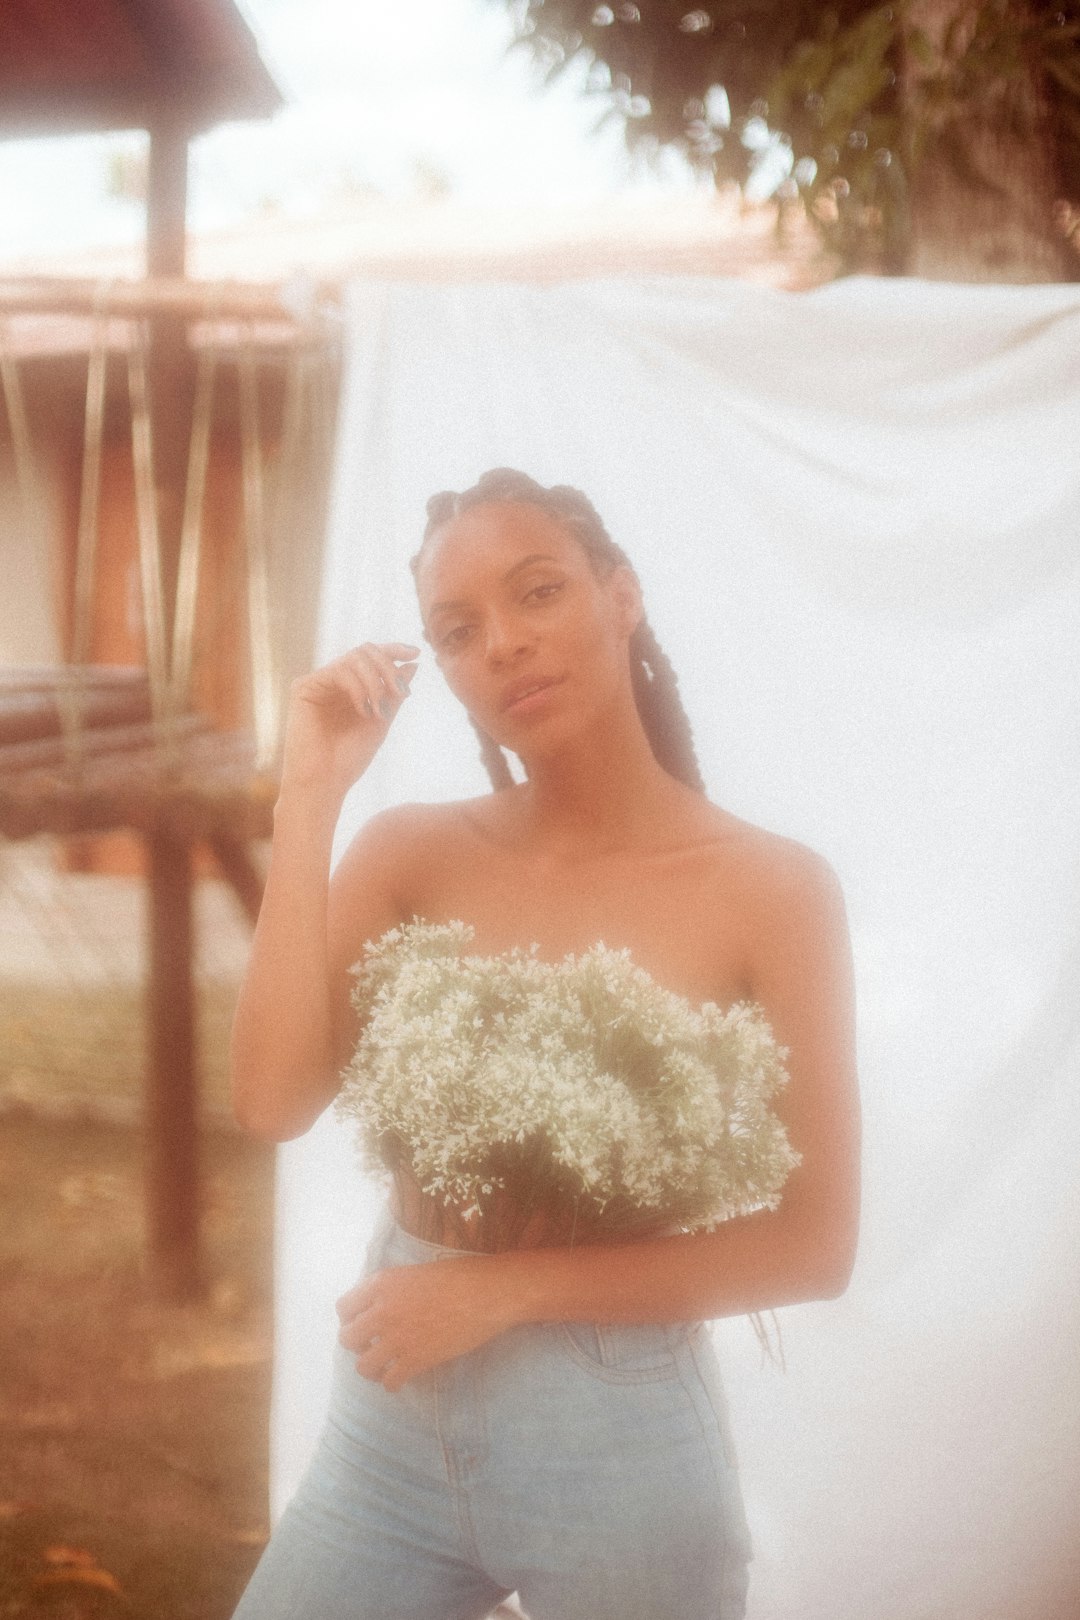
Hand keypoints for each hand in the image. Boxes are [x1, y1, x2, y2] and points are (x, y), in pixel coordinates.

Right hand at [279, 642, 420, 801]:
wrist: (324, 783)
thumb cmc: (350, 759)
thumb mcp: (382, 721)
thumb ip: (394, 693)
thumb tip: (413, 664)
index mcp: (350, 688)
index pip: (371, 658)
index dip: (393, 650)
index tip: (415, 653)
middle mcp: (333, 682)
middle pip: (365, 651)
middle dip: (388, 668)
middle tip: (401, 693)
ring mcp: (318, 683)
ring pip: (353, 658)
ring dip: (376, 682)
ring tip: (381, 712)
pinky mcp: (303, 687)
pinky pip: (339, 671)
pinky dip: (358, 688)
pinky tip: (364, 711)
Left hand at [335, 1256, 519, 1391]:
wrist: (487, 1294)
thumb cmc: (459, 1276)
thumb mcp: (415, 1272)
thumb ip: (392, 1289)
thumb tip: (380, 1306)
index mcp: (381, 1284)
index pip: (343, 1307)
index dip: (351, 1318)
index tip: (363, 1325)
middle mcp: (382, 1311)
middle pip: (347, 1339)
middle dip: (358, 1344)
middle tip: (374, 1346)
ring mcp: (397, 1338)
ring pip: (363, 1366)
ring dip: (372, 1368)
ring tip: (385, 1366)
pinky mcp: (416, 1360)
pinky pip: (390, 1381)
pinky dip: (392, 1384)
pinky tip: (401, 1379)